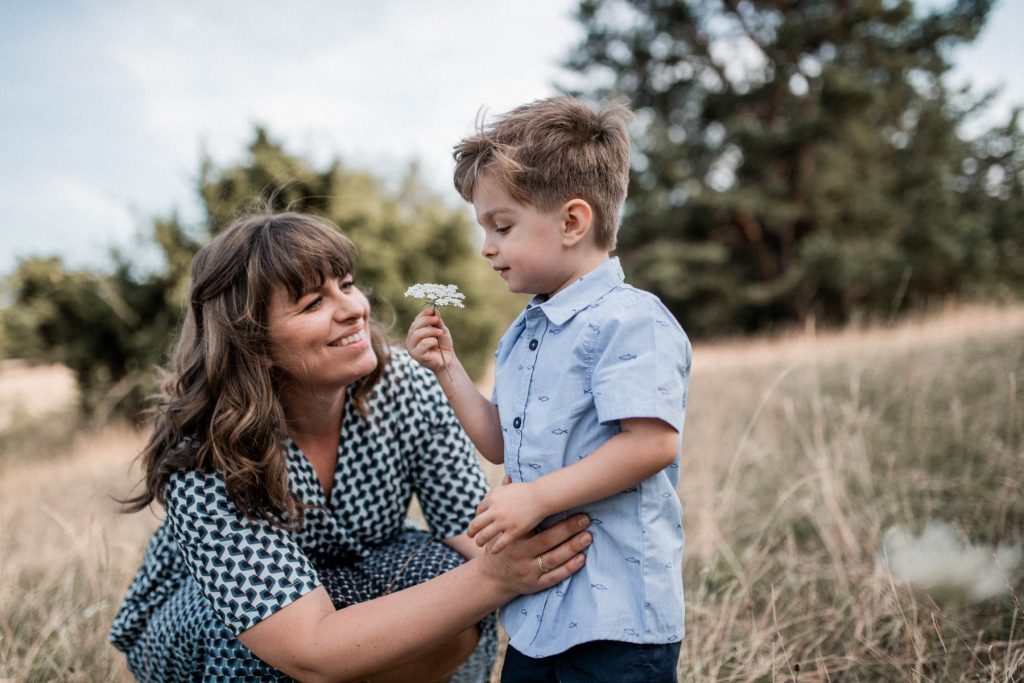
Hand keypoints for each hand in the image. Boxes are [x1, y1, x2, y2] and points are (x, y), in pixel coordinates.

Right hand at [406, 309, 454, 374]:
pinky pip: (422, 344)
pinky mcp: (416, 356)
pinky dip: (431, 341)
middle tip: (437, 320)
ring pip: (417, 334)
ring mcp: (412, 348)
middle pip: (414, 326)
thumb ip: (437, 322)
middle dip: (427, 321)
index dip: (423, 314)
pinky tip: (436, 344)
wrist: (448, 360)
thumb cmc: (443, 346)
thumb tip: (434, 311)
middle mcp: (411, 340)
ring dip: (431, 331)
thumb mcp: (441, 330)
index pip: (416, 321)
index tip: (432, 310)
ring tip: (440, 333)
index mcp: (415, 333)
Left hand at [468, 482, 546, 552]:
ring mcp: (503, 522)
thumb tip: (488, 495)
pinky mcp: (513, 532)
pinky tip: (492, 552)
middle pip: (476, 524)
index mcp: (492, 498)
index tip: (478, 523)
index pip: (479, 510)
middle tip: (469, 535)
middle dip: (471, 531)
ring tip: (479, 544)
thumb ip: (497, 491)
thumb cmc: (526, 491)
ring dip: (480, 541)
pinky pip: (499, 544)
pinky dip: (494, 549)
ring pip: (485, 535)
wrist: (541, 496)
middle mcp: (494, 510)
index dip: (477, 517)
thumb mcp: (508, 487)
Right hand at [476, 513, 590, 595]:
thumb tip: (509, 475)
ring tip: (588, 537)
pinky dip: (568, 569)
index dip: (552, 515)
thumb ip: (505, 503)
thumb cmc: (499, 546)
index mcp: (513, 538)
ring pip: (553, 559)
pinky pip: (554, 577)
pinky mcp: (535, 584)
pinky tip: (581, 559)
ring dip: (571, 548)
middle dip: (567, 530)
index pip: (534, 524)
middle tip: (586, 519)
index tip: (569, 504)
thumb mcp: (498, 526)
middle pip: (546, 541)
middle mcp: (521, 554)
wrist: (491, 578)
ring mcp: (528, 570)